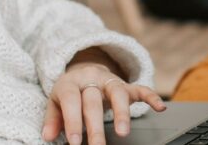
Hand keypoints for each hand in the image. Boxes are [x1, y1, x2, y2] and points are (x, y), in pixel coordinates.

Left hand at [42, 61, 165, 144]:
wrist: (83, 70)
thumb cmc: (70, 92)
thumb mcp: (56, 102)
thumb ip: (53, 119)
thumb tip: (48, 135)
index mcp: (70, 83)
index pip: (71, 100)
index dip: (73, 121)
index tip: (75, 142)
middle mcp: (91, 79)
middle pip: (94, 101)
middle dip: (95, 126)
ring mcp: (109, 80)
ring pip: (117, 92)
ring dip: (121, 113)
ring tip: (123, 132)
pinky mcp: (125, 84)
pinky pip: (140, 88)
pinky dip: (151, 97)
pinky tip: (160, 108)